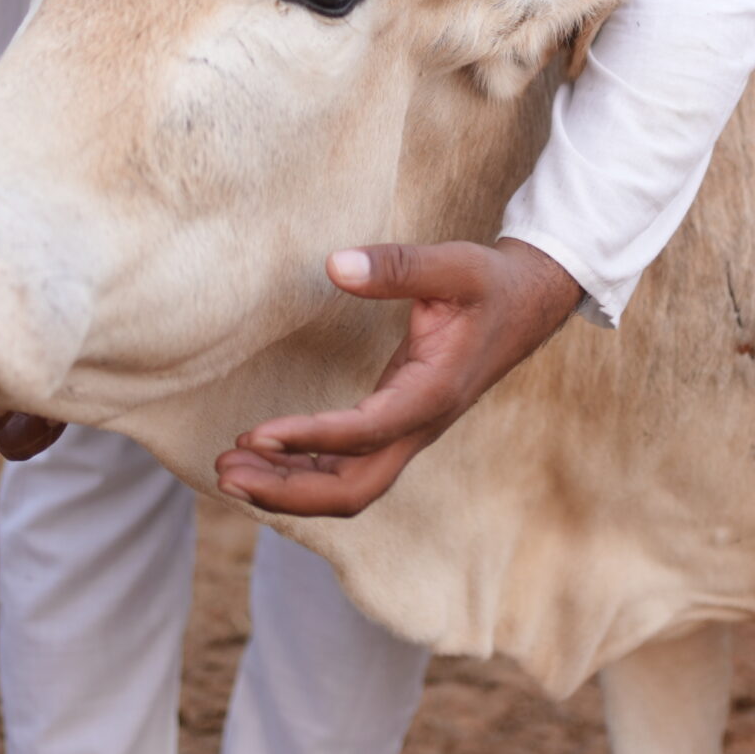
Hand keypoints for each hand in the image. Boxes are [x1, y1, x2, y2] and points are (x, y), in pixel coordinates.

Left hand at [213, 237, 581, 517]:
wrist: (527, 303)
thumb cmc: (490, 284)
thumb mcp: (453, 264)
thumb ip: (397, 265)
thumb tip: (335, 265)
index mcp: (433, 392)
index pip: (364, 433)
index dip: (308, 439)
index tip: (255, 436)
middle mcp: (420, 425)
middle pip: (354, 489)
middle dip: (289, 491)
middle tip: (226, 472)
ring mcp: (410, 432)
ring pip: (350, 486)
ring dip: (289, 487)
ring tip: (228, 470)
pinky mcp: (398, 425)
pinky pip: (350, 467)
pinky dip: (304, 470)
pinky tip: (265, 456)